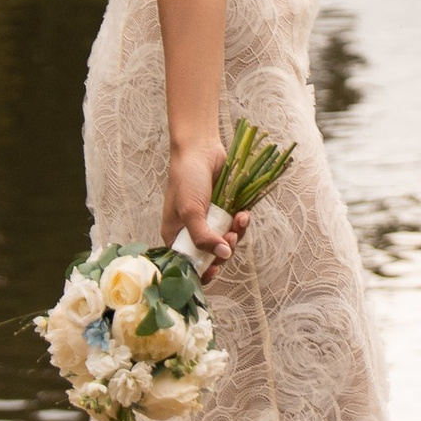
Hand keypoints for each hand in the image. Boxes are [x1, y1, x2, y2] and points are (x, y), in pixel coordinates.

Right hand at [163, 139, 249, 268]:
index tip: (214, 270)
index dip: (202, 271)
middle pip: (212, 255)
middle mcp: (193, 231)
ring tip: (240, 220)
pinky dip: (242, 223)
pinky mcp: (226, 210)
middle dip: (224, 250)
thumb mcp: (190, 211)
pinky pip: (236, 226)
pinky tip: (244, 214)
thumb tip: (223, 256)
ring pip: (227, 241)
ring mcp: (211, 221)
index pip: (188, 263)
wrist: (200, 149)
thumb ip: (203, 236)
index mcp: (176, 235)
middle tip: (230, 238)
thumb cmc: (187, 179)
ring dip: (236, 235)